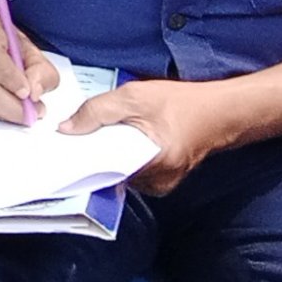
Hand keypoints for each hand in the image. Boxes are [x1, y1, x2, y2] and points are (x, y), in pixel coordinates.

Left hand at [60, 77, 237, 194]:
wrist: (221, 113)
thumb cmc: (182, 103)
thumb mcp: (135, 97)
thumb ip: (97, 111)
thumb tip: (65, 129)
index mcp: (153, 162)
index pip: (104, 168)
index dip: (81, 156)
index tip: (61, 147)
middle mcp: (156, 182)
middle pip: (109, 172)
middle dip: (92, 155)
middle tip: (74, 138)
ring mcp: (159, 185)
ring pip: (119, 173)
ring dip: (107, 156)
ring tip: (97, 137)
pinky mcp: (161, 181)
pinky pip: (131, 172)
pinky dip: (121, 158)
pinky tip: (118, 142)